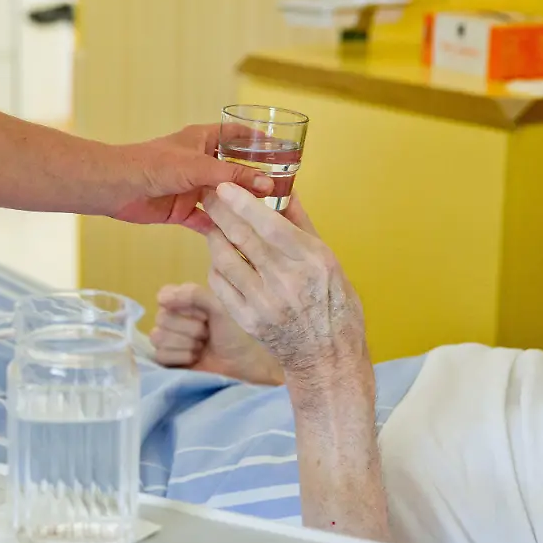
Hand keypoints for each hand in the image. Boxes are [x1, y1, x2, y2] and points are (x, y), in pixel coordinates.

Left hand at [110, 125, 273, 232]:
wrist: (115, 187)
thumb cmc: (152, 165)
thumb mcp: (199, 166)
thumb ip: (233, 176)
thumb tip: (267, 184)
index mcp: (203, 140)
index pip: (237, 135)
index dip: (259, 140)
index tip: (284, 149)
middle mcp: (199, 163)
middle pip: (234, 171)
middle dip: (255, 180)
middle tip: (283, 191)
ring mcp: (191, 187)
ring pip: (222, 198)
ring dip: (239, 207)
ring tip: (267, 218)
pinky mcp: (181, 210)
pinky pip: (206, 220)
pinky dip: (219, 228)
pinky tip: (239, 238)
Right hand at [151, 283, 284, 384]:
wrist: (242, 365)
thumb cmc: (233, 334)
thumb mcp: (219, 307)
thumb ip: (195, 294)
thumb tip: (162, 298)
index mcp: (182, 301)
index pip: (164, 295)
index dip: (182, 306)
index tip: (203, 315)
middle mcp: (172, 318)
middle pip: (161, 318)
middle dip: (189, 329)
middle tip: (206, 334)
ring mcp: (168, 340)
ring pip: (158, 337)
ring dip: (186, 344)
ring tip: (202, 347)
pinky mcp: (167, 361)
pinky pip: (160, 355)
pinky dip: (181, 357)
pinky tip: (195, 359)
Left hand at [202, 183, 368, 384]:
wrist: (327, 356)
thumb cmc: (334, 305)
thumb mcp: (330, 260)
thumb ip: (302, 225)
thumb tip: (286, 189)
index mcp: (313, 261)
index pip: (270, 225)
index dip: (243, 203)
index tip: (225, 186)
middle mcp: (287, 281)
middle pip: (242, 238)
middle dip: (220, 212)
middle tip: (208, 195)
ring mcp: (265, 303)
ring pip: (225, 260)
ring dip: (215, 237)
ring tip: (214, 225)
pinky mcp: (248, 321)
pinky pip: (220, 285)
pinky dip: (216, 266)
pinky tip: (219, 257)